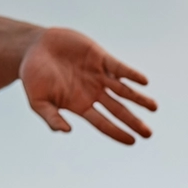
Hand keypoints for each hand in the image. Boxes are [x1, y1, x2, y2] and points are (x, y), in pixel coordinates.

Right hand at [19, 28, 155, 144]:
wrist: (33, 47)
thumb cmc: (33, 77)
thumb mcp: (38, 101)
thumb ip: (51, 117)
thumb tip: (66, 131)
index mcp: (81, 106)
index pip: (103, 123)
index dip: (117, 132)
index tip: (132, 141)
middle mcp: (93, 93)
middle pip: (118, 110)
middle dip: (134, 121)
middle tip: (149, 134)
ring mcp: (99, 76)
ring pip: (124, 90)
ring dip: (139, 99)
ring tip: (154, 107)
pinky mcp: (100, 58)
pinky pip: (119, 68)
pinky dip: (131, 75)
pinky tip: (143, 82)